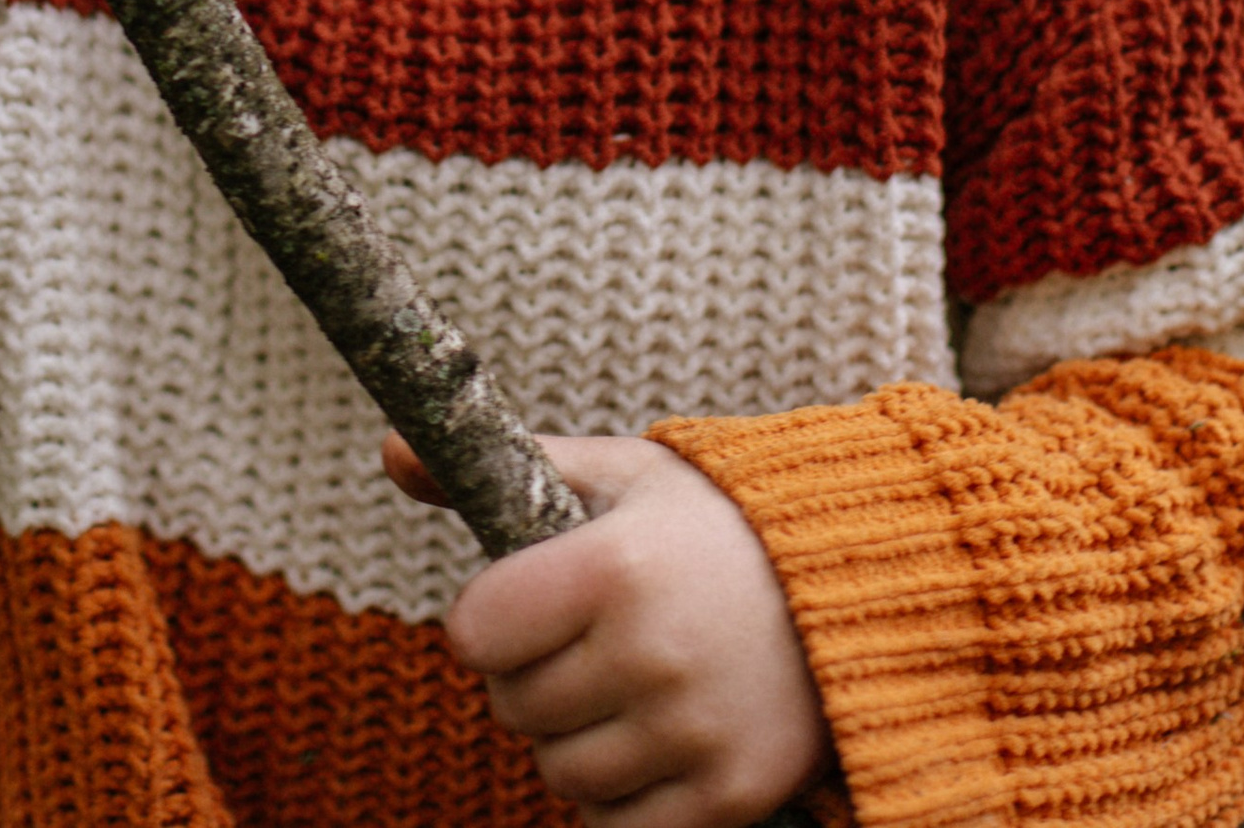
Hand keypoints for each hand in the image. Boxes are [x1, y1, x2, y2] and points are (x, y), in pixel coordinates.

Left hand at [384, 430, 831, 827]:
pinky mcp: (729, 794)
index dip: (490, 621)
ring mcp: (694, 731)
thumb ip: (508, 465)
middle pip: (515, 708)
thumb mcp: (617, 475)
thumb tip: (388, 451)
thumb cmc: (711, 523)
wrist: (856, 584)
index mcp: (613, 567)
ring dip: (575, 739)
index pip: (475, 632)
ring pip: (561, 774)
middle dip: (533, 677)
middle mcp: (651, 653)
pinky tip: (653, 738)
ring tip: (626, 684)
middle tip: (589, 641)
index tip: (526, 605)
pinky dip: (620, 796)